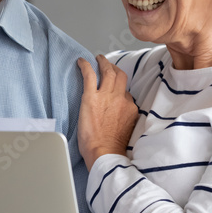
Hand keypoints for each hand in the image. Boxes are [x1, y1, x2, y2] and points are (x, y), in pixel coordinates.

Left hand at [76, 55, 138, 169]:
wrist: (104, 153)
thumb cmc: (112, 148)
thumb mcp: (127, 131)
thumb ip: (125, 118)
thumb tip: (118, 115)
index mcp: (130, 108)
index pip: (126, 93)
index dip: (119, 90)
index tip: (113, 89)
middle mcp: (121, 99)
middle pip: (120, 76)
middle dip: (115, 68)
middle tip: (108, 65)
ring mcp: (106, 97)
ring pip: (108, 72)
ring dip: (103, 63)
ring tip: (98, 59)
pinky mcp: (91, 97)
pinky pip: (90, 75)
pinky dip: (86, 66)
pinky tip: (81, 61)